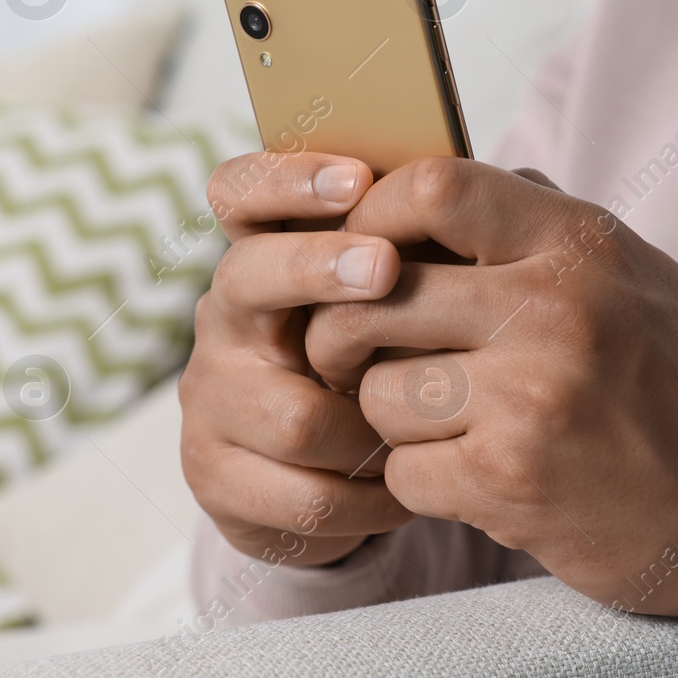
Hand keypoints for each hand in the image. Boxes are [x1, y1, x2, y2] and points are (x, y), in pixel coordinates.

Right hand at [179, 152, 414, 565]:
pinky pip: (306, 495)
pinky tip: (404, 491)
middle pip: (248, 277)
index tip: (358, 178)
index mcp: (267, 256)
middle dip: (319, 270)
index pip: (242, 192)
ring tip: (426, 432)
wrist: (341, 482)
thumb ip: (413, 249)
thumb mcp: (397, 303)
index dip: (288, 179)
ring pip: (294, 414)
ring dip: (373, 427)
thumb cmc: (388, 363)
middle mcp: (227, 318)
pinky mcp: (214, 478)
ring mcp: (212, 398)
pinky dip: (370, 498)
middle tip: (387, 268)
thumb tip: (466, 187)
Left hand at [306, 158, 677, 647]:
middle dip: (345, 334)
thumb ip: (544, 223)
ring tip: (443, 424)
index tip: (366, 258)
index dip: (371, 218)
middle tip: (360, 356)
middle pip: (374, 295)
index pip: (434, 187)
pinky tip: (472, 476)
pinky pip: (401, 472)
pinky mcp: (508, 481)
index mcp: (581, 245)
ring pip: (378, 392)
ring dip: (393, 418)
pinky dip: (423, 481)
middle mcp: (554, 310)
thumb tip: (443, 183)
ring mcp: (529, 397)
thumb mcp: (636, 274)